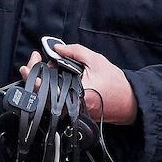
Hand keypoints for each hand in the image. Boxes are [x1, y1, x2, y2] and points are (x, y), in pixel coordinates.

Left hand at [18, 44, 137, 124]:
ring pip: (46, 99)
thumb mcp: (95, 60)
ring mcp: (71, 112)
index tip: (31, 62)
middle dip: (34, 75)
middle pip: (41, 94)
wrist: (130, 101)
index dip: (34, 74)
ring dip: (41, 81)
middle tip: (33, 60)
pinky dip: (50, 88)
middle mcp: (70, 106)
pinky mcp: (73, 112)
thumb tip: (56, 48)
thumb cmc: (115, 82)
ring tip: (44, 65)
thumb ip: (74, 52)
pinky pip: (55, 101)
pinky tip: (53, 75)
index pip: (45, 88)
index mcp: (75, 94)